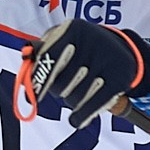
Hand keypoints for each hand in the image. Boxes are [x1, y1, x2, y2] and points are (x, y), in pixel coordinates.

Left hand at [21, 18, 149, 128]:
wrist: (122, 51)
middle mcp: (91, 41)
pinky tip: (76, 120)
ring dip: (71, 102)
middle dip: (58, 91)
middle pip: (61, 83)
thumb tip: (27, 61)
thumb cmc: (83, 49)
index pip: (49, 56)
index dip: (39, 79)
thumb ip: (43, 52)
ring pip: (76, 97)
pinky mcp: (120, 79)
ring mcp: (107, 60)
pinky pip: (93, 106)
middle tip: (62, 88)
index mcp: (74, 29)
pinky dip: (81, 116)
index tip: (33, 96)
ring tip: (77, 94)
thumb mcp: (64, 41)